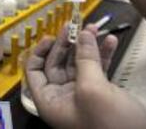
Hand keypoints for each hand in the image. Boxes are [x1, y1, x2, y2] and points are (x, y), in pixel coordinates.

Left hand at [26, 24, 145, 128]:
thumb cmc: (110, 124)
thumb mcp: (92, 90)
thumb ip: (85, 60)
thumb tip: (82, 34)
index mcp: (50, 100)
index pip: (35, 71)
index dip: (40, 52)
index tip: (51, 37)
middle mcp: (62, 97)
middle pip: (57, 63)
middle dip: (66, 44)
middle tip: (74, 27)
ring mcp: (82, 95)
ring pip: (79, 64)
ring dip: (87, 46)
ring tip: (94, 28)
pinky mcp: (101, 93)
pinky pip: (97, 69)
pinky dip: (103, 55)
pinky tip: (110, 41)